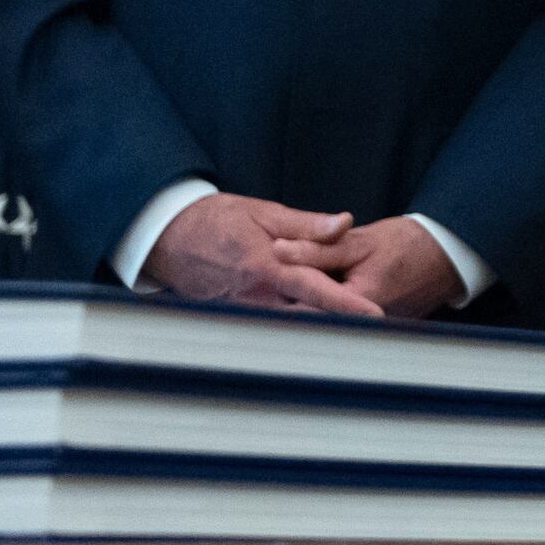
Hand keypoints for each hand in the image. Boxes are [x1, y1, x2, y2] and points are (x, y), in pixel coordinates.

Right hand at [137, 192, 376, 313]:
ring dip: (319, 329)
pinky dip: (293, 328)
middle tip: (376, 330)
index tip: (376, 316)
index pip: (316, 290)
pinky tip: (316, 327)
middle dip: (339, 325)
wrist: (167, 237)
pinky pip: (269, 326)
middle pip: (306, 318)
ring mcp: (242, 311)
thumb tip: (345, 223)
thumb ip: (307, 223)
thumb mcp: (264, 212)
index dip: (348, 305)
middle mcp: (254, 296)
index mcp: (267, 267)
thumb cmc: (218, 219)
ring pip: (288, 327)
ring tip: (355, 331)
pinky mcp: (232, 317)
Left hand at [287, 217, 464, 316]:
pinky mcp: (375, 332)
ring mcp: (372, 333)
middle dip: (290, 305)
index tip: (262, 286)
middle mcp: (365, 327)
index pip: (303, 309)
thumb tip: (278, 249)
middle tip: (271, 289)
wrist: (449, 256)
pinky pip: (341, 325)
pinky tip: (321, 298)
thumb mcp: (362, 240)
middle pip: (313, 321)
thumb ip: (319, 248)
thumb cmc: (409, 245)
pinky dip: (327, 312)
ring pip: (326, 324)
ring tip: (291, 294)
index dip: (278, 297)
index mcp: (358, 304)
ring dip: (308, 309)